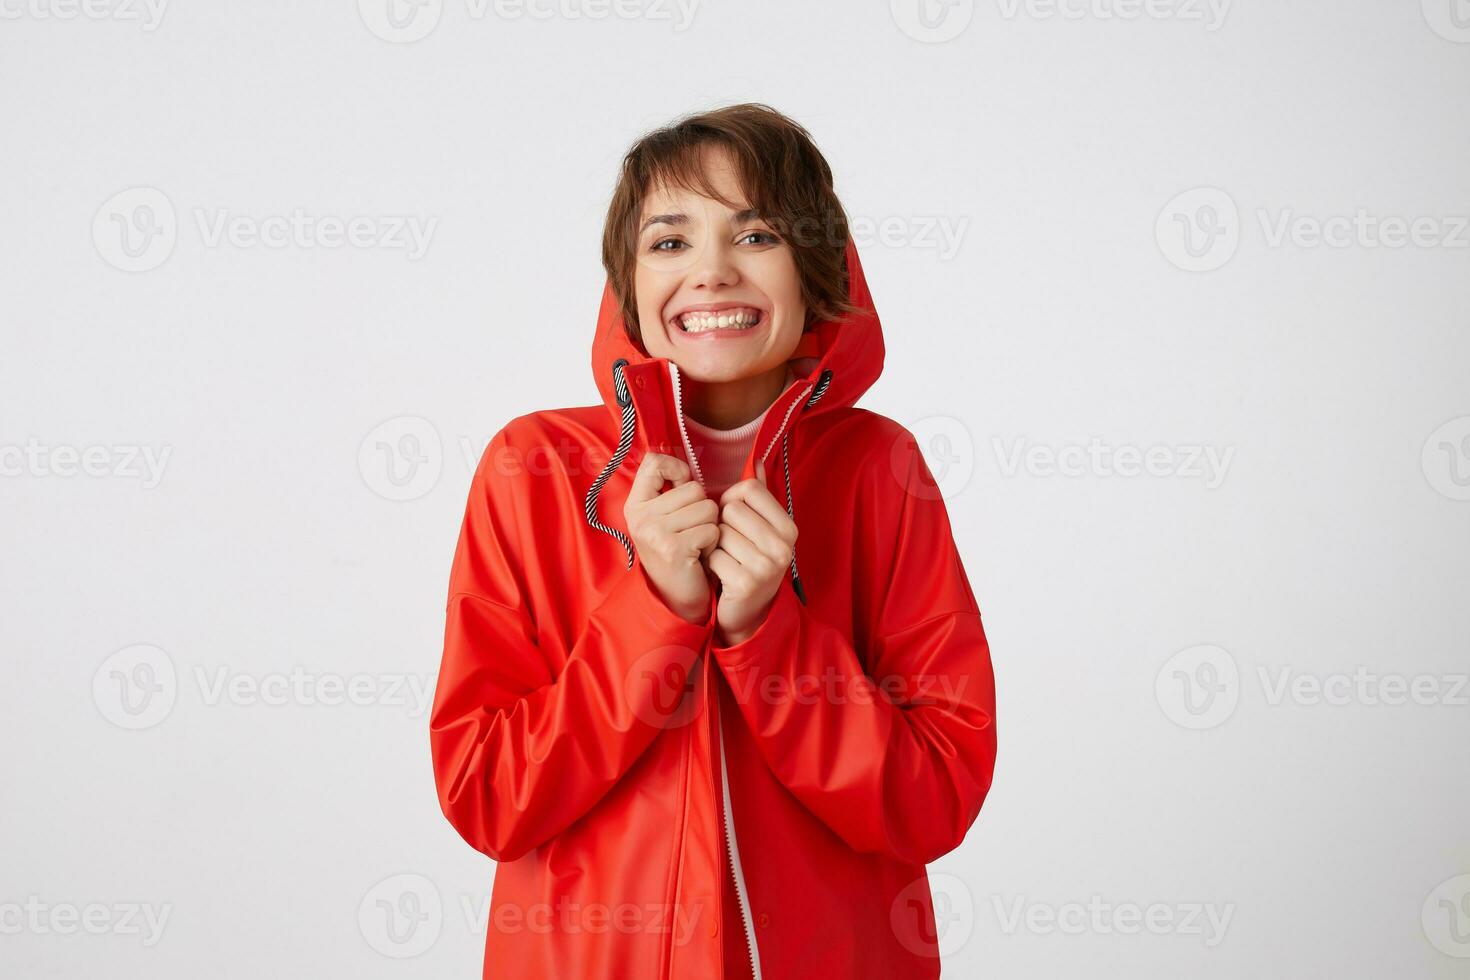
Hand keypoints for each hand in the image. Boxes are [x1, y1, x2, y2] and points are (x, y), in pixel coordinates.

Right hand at [623, 453, 720, 623]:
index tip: (682, 488)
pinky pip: (712, 529)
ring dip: (710, 527)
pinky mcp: (674, 548)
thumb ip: (671, 490)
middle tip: (689, 533)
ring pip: (707, 508)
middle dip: (702, 510)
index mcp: (635, 504)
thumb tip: (688, 462)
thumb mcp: (665, 518)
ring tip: (695, 544)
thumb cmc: (677, 551)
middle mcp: (640, 516)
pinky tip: (698, 556)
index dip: (677, 470)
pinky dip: (712, 544)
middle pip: (694, 488)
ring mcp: (655, 532)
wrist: (676, 599)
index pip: (654, 462)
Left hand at [705, 459, 797, 645]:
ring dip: (715, 545)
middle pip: (732, 509)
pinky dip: (710, 564)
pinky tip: (721, 574)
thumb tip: (756, 459)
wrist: (748, 612)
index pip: (749, 489)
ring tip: (727, 559)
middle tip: (730, 544)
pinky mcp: (746, 583)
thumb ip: (758, 495)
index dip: (732, 500)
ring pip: (719, 533)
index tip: (734, 518)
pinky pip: (712, 556)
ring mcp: (767, 566)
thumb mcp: (760, 528)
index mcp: (789, 528)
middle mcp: (783, 546)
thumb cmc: (750, 561)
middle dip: (722, 525)